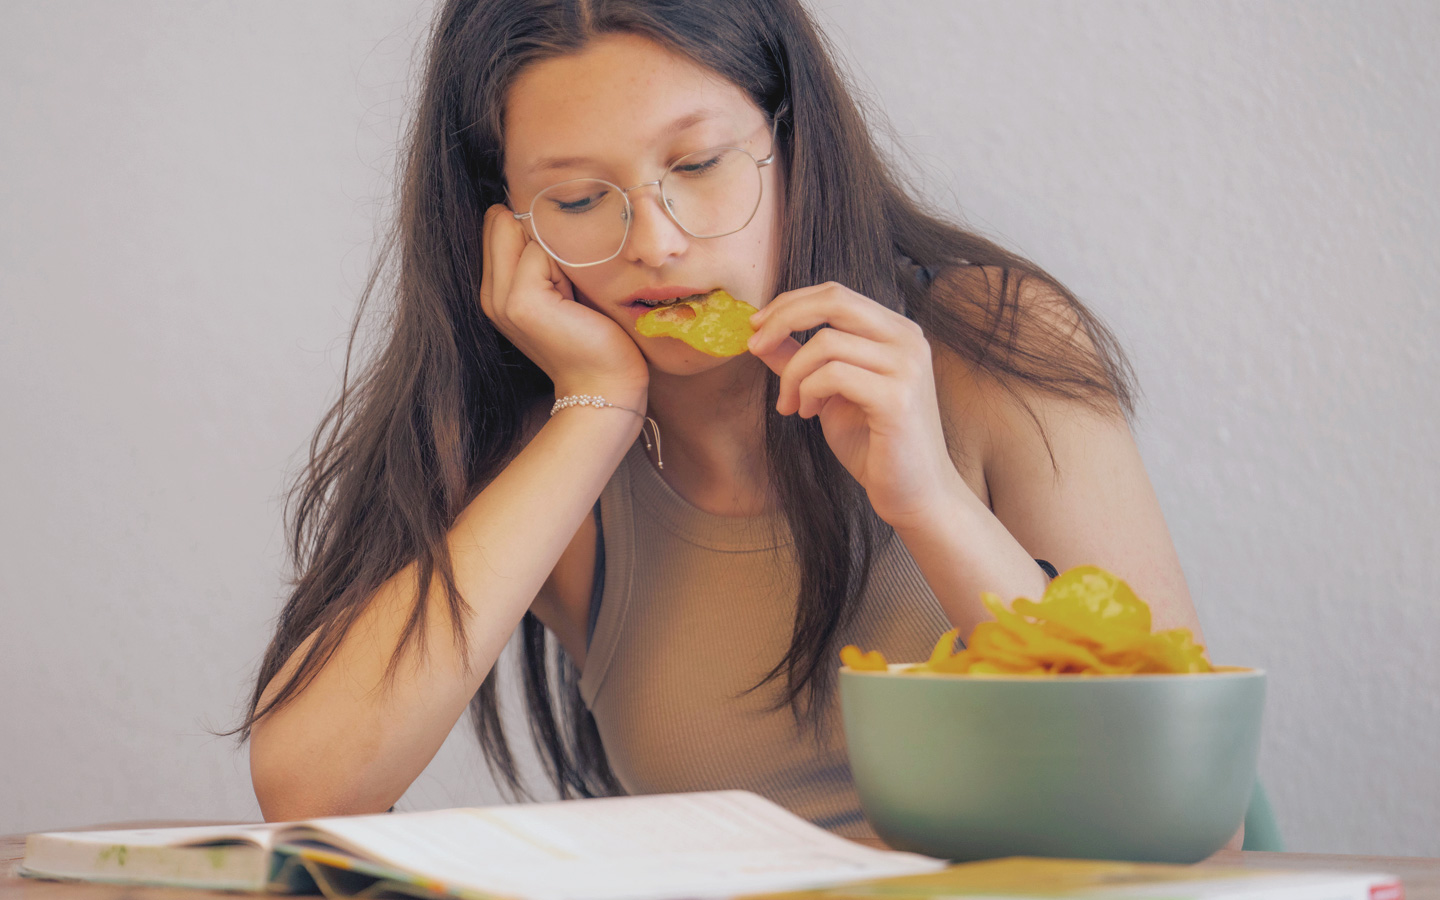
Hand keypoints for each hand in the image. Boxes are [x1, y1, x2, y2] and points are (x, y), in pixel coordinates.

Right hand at [480, 205, 647, 399]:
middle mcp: (489, 294)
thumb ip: (541, 252)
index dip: (535, 232)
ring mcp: (500, 299)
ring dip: (557, 252)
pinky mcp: (520, 302)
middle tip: (568, 284)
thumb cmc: (596, 335)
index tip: (561, 272)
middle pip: (503, 221)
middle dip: (542, 238)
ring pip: (522, 232)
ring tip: (573, 295)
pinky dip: (566, 267)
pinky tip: (575, 301)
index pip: (498, 222)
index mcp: (495, 289)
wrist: (606, 384)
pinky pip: (540, 251)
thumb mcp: (562, 286)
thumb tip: (535, 207)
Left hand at [746, 282, 960, 527]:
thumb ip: (801, 361)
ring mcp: (907, 366)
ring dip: (793, 374)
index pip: (836, 293)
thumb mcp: (830, 394)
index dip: (790, 303)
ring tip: (790, 405)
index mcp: (896, 331)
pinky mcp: (897, 398)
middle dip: (783, 318)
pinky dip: (808, 392)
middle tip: (754, 345)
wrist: (915, 494)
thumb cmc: (875, 445)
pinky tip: (809, 414)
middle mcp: (907, 340)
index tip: (756, 327)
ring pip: (826, 342)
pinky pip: (833, 376)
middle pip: (834, 300)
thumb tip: (760, 336)